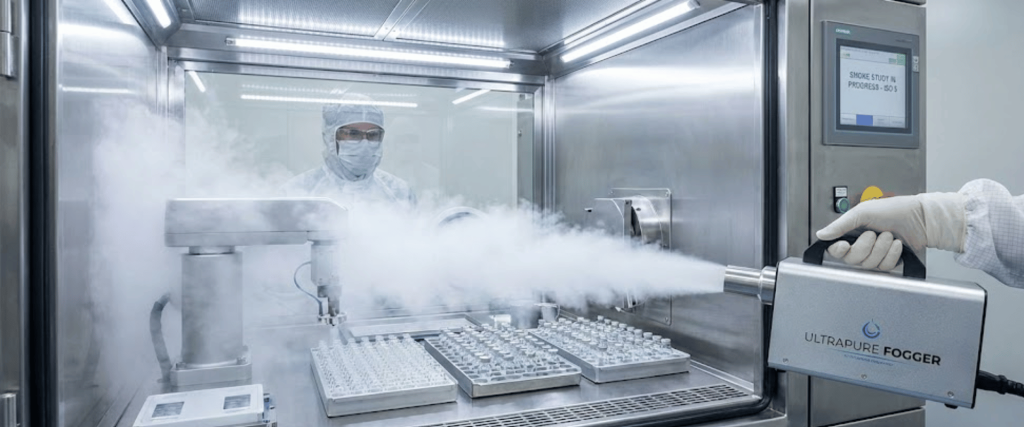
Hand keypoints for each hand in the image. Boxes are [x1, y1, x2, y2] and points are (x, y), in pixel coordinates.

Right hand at [816, 193, 965, 269]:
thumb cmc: (894, 210)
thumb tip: (821, 235)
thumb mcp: (863, 212)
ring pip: (869, 264)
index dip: (837, 250)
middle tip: (874, 234)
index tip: (843, 245)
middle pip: (852, 259)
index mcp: (852, 233)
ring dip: (881, 249)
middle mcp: (862, 245)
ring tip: (889, 235)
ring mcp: (875, 255)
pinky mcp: (889, 262)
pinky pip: (885, 267)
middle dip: (865, 247)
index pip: (835, 250)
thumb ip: (840, 225)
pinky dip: (892, 255)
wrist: (920, 218)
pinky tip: (897, 244)